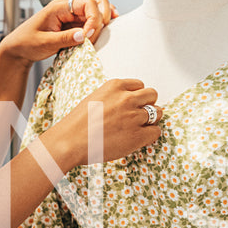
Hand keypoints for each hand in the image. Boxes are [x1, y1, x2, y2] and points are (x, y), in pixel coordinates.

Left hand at [0, 0, 116, 64]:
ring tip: (101, 35)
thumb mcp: (45, 42)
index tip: (88, 36)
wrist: (18, 49)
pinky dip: (100, 25)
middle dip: (100, 21)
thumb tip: (84, 35)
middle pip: (97, 4)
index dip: (94, 19)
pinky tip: (104, 31)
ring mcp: (72, 16)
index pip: (87, 4)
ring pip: (97, 11)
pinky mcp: (74, 25)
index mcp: (59, 7)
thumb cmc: (26, 42)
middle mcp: (68, 8)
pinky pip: (92, 21)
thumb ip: (65, 38)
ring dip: (103, 22)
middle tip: (93, 38)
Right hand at [41, 78, 162, 169]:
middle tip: (139, 115)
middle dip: (148, 104)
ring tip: (139, 128)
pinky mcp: (137, 135)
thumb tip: (125, 103)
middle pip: (152, 95)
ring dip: (151, 120)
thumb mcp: (94, 98)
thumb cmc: (77, 123)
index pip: (140, 85)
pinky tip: (140, 139)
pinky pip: (156, 132)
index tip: (133, 104)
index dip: (137, 96)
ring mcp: (134, 117)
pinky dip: (151, 135)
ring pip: (157, 113)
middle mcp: (127, 98)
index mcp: (115, 86)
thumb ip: (112, 97)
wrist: (70, 141)